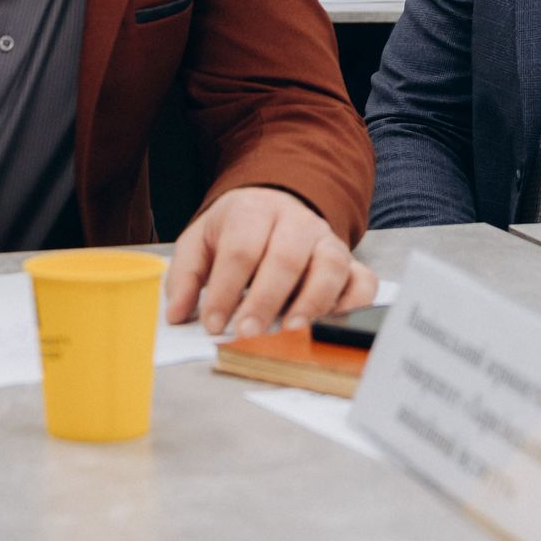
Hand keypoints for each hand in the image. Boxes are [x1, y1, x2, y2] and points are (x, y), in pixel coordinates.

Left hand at [164, 186, 377, 336]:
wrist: (275, 205)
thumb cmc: (236, 231)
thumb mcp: (201, 241)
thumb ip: (186, 275)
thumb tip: (177, 313)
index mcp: (254, 210)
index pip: (242, 249)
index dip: (227, 289)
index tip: (214, 325)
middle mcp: (295, 221)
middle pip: (286, 257)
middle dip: (265, 300)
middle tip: (247, 334)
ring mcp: (326, 240)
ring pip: (329, 266)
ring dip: (311, 302)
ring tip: (291, 331)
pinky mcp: (349, 261)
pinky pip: (362, 281)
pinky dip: (352, 303)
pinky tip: (328, 323)